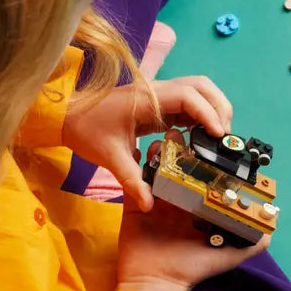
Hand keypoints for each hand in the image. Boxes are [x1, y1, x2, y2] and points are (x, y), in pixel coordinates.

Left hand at [63, 77, 233, 211]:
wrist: (67, 117)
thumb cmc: (86, 130)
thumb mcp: (110, 157)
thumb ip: (132, 180)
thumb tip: (149, 205)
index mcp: (146, 98)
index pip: (188, 96)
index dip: (208, 113)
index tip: (218, 135)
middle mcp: (156, 90)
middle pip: (201, 86)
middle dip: (219, 106)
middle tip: (224, 136)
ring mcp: (158, 94)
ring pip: (197, 90)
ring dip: (213, 107)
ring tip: (218, 136)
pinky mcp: (158, 102)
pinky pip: (188, 102)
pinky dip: (201, 114)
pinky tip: (202, 135)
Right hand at [116, 139, 270, 290]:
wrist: (156, 283)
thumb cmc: (193, 270)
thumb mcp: (228, 255)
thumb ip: (252, 241)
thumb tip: (273, 222)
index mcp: (196, 209)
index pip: (204, 179)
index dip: (208, 162)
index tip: (213, 145)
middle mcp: (177, 203)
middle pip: (180, 169)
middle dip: (184, 151)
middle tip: (188, 135)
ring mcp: (155, 201)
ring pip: (158, 169)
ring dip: (162, 153)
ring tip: (167, 140)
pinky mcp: (135, 205)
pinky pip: (134, 181)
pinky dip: (138, 165)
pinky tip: (145, 150)